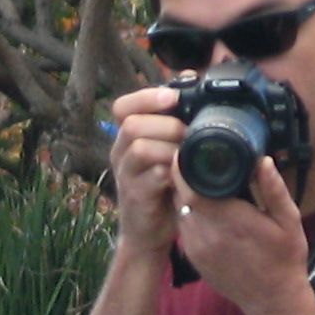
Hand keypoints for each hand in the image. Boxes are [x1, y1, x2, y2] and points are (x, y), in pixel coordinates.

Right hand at [103, 83, 184, 259]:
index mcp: (127, 138)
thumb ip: (175, 121)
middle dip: (165, 122)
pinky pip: (151, 176)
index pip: (124, 106)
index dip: (147, 96)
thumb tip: (193, 80)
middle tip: (189, 131)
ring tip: (188, 151)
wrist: (149, 235)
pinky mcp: (136, 197)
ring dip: (168, 145)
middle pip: (131, 123)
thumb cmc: (163, 188)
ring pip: (138, 147)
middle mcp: (121, 153)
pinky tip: (185, 172)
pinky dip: (172, 171)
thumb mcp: (168, 151)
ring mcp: (126, 176)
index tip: (174, 96)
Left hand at [168, 156, 310, 314]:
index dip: (185, 167)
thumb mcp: (289, 221)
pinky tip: (202, 207)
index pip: (191, 188)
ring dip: (184, 195)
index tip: (190, 149)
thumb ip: (274, 190)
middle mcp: (207, 235)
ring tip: (198, 181)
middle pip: (180, 196)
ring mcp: (197, 249)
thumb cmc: (284, 259)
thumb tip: (263, 160)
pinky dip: (188, 214)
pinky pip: (183, 227)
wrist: (272, 300)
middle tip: (194, 159)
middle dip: (183, 177)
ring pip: (178, 211)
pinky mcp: (193, 258)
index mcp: (230, 221)